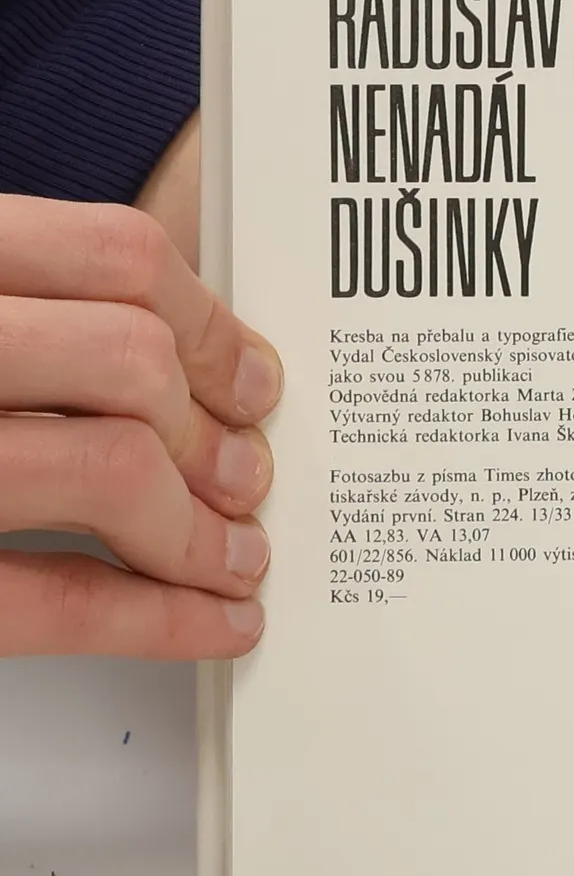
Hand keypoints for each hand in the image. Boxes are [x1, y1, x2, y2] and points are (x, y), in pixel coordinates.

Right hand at [0, 155, 281, 657]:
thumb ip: (14, 311)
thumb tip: (170, 353)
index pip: (108, 254)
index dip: (210, 322)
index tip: (249, 375)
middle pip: (126, 359)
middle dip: (212, 431)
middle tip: (245, 475)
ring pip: (106, 470)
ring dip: (199, 529)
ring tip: (231, 554)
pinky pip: (49, 600)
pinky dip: (160, 619)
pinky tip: (207, 622)